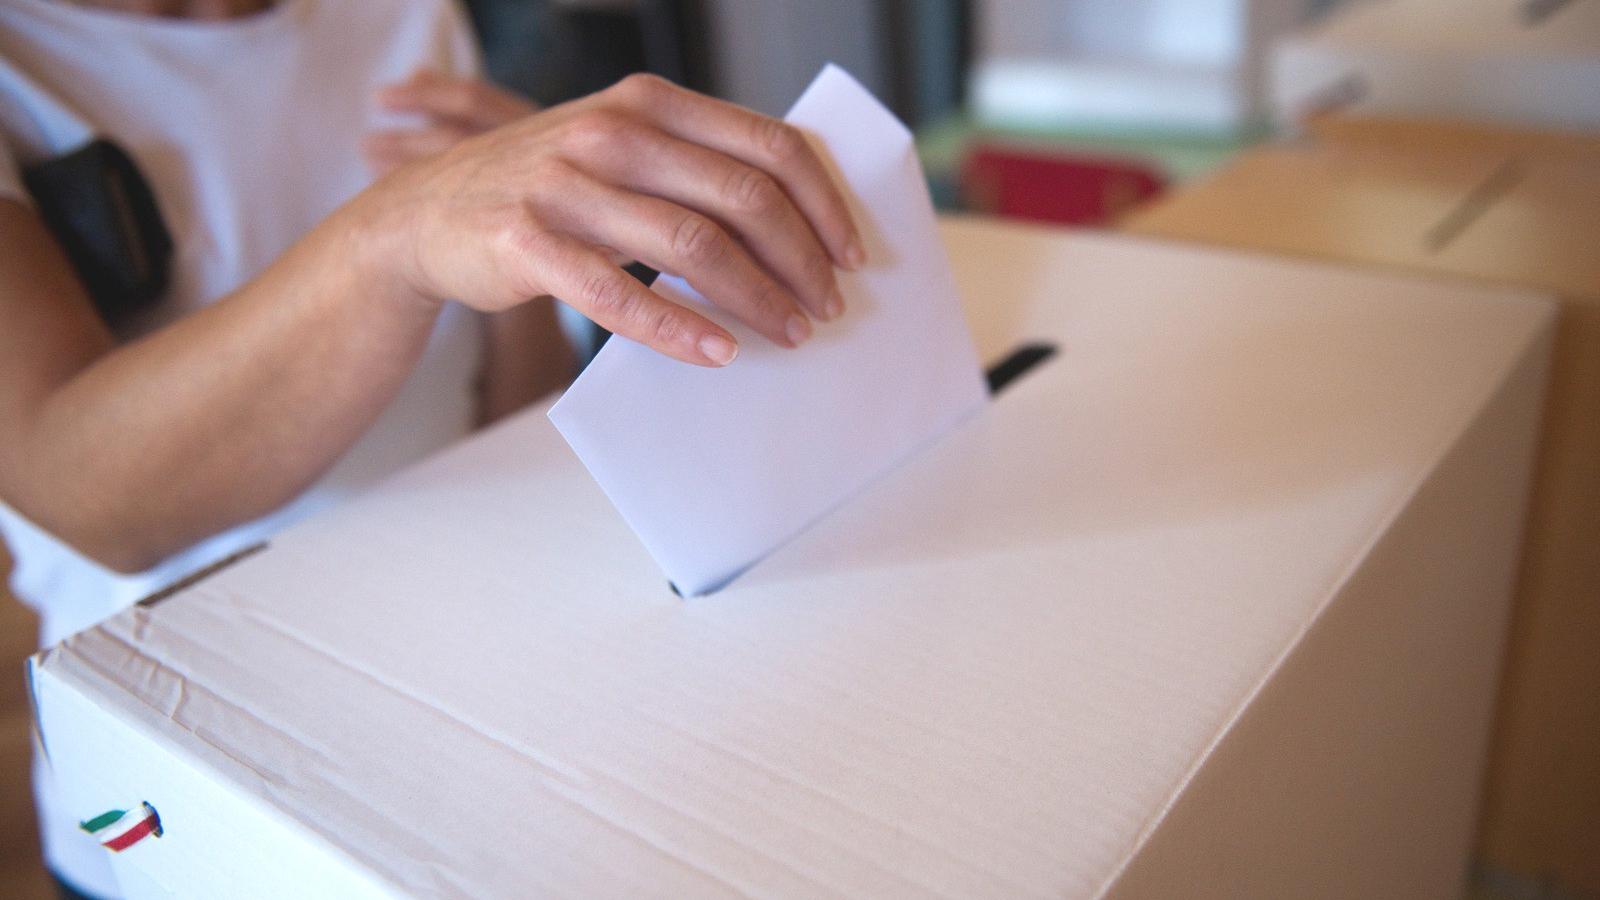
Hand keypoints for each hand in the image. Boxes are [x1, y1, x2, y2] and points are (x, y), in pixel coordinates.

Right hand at [346, 73, 864, 366]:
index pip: (768, 144)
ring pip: (693, 246)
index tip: (851, 254)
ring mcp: (566, 185)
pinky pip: (618, 294)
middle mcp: (612, 132)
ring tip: (790, 334)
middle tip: (827, 307)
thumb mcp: (618, 150)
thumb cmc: (547, 191)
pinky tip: (718, 355)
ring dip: (756, 299)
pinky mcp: (527, 243)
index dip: (822, 203)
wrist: (422, 214)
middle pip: (743, 197)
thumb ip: (691, 164)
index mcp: (648, 103)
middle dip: (800, 260)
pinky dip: (677, 329)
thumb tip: (792, 217)